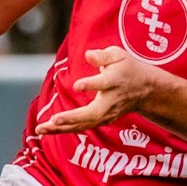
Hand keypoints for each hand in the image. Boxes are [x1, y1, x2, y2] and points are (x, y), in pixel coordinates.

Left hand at [35, 47, 162, 134]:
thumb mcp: (119, 55)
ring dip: (62, 128)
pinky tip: (46, 130)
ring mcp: (106, 114)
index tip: (77, 85)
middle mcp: (110, 100)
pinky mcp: (101, 120)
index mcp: (115, 80)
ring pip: (84, 124)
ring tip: (40, 129)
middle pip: (92, 113)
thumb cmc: (128, 68)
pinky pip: (81, 127)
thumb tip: (88, 55)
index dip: (91, 84)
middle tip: (55, 119)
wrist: (146, 90)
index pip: (103, 83)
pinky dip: (64, 130)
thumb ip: (102, 55)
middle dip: (73, 118)